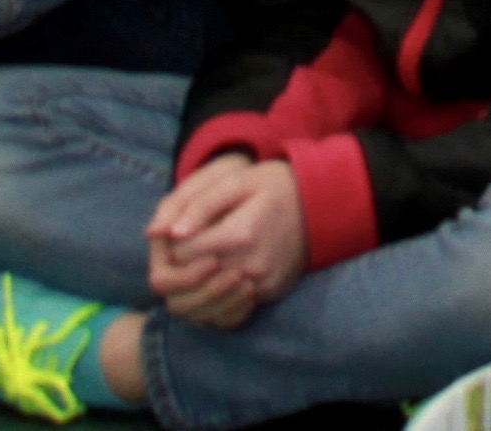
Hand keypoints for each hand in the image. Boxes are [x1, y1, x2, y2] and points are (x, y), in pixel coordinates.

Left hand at [147, 157, 302, 325]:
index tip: (180, 231)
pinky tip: (217, 279)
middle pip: (191, 282)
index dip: (172, 244)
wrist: (323, 203)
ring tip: (198, 265)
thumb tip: (167, 234)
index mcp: (240, 233)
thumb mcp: (238, 182)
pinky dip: (217, 299)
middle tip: (187, 247)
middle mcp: (251, 265)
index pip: (181, 254)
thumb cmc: (276, 186)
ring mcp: (262, 283)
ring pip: (207, 302)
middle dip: (180, 267)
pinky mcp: (270, 292)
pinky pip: (230, 308)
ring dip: (194, 288)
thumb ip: (200, 206)